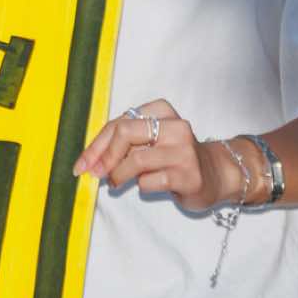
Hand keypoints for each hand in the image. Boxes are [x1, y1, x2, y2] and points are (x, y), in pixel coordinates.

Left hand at [73, 98, 229, 212]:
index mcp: (161, 110)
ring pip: (135, 160)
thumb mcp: (149, 140)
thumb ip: (123, 143)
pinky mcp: (188, 175)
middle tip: (95, 174)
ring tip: (117, 183)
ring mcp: (184, 150)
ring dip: (119, 175)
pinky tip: (148, 186)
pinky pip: (149, 182)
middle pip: (124, 133)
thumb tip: (89, 162)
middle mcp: (175, 126)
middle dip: (103, 156)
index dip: (95, 146)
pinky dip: (141, 186)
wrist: (215, 174)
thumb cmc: (173, 156)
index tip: (81, 165)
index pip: (118, 123)